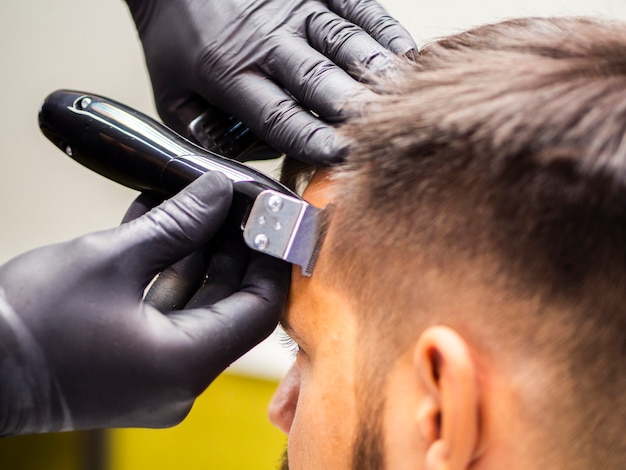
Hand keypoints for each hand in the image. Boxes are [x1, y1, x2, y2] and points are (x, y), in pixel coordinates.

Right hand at [0, 172, 288, 434]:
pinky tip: (162, 228)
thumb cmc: (29, 320)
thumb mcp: (112, 258)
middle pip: (228, 306)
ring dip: (197, 256)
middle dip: (230, 251)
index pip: (258, 309)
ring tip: (196, 207)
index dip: (269, 261)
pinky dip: (167, 274)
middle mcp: (179, 380)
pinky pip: (166, 316)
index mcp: (186, 363)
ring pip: (196, 308)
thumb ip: (178, 223)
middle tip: (231, 206)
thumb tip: (219, 192)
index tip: (270, 222)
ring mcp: (156, 377)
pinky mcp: (133, 367)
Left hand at [125, 0, 416, 164]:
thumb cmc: (177, 37)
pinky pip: (357, 8)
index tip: (344, 159)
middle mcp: (268, 42)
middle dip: (352, 109)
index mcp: (231, 74)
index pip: (280, 117)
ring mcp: (295, 10)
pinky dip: (383, 31)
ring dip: (374, 71)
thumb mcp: (173, 95)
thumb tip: (244, 171)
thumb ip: (206, 135)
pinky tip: (406, 54)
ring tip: (403, 97)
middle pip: (318, 80)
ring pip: (342, 43)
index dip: (314, 140)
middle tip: (384, 132)